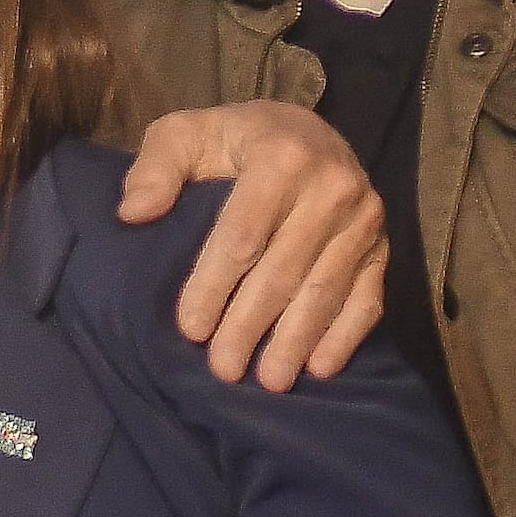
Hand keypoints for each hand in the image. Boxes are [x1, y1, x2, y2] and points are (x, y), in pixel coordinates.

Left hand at [110, 102, 385, 388]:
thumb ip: (156, 167)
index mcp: (280, 157)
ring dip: (295, 341)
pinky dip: (344, 336)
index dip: (213, 285)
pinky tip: (319, 369)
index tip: (190, 328)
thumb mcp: (186, 134)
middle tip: (222, 369)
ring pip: (324, 290)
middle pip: (283, 270)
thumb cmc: (234, 142)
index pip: (241, 235)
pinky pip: (367, 297)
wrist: (305, 134)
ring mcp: (363, 219)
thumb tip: (133, 213)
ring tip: (268, 382)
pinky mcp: (383, 246)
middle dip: (249, 325)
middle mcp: (331, 186)